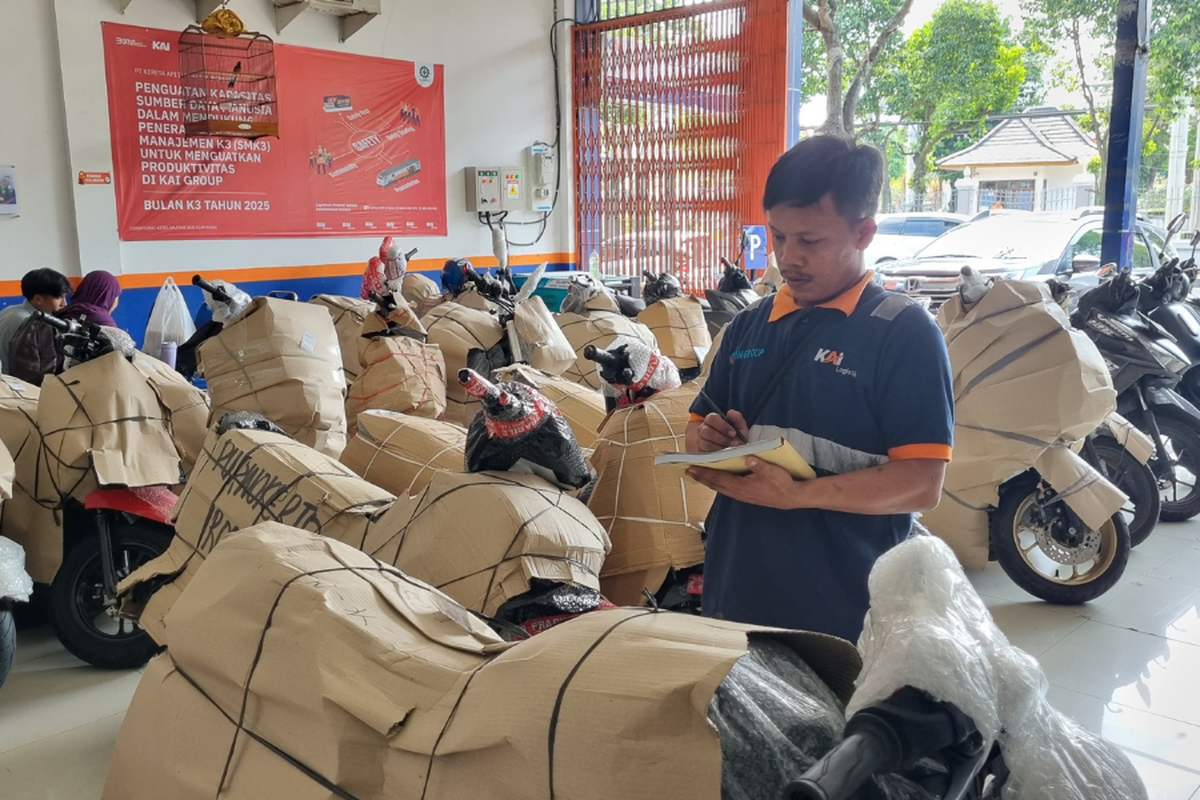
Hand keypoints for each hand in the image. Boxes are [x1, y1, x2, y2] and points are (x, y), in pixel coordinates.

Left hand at [687, 457, 801, 509]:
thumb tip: (749, 458)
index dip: (704, 473)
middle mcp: (739, 493)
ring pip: (721, 488)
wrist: (792, 497)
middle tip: (688, 471)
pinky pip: (727, 489)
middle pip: (716, 484)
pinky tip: (717, 480)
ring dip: (709, 481)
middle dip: (702, 477)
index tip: (692, 468)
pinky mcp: (746, 496)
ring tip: (699, 475)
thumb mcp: (773, 471)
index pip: (719, 478)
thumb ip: (760, 464)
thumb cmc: (783, 483)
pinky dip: (719, 484)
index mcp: (742, 486)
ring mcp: (742, 496)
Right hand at [694, 410, 748, 452]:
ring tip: (729, 448)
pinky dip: (716, 453)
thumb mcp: (740, 428)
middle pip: (707, 431)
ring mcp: (700, 440)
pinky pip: (706, 453)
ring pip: (706, 443)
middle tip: (732, 442)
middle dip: (722, 438)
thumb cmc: (734, 437)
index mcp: (712, 419)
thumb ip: (737, 419)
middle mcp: (703, 429)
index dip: (723, 426)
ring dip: (720, 446)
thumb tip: (730, 412)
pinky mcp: (700, 451)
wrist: (731, 450)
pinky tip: (723, 452)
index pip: (712, 418)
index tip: (734, 433)